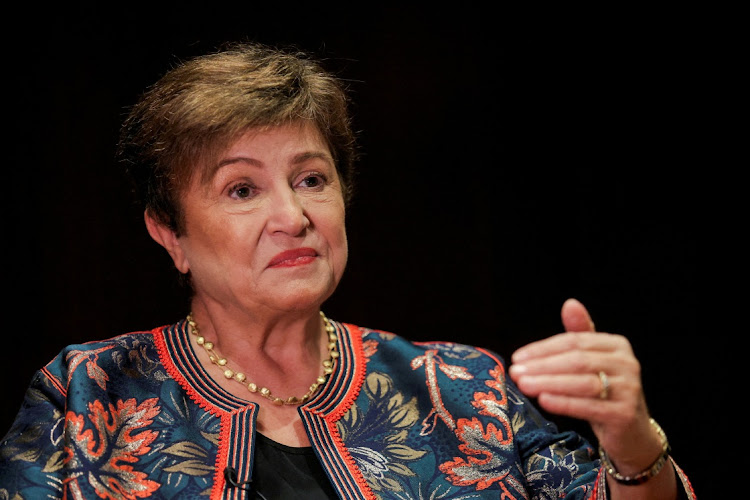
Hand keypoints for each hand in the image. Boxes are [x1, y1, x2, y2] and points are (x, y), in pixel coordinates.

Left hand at [508, 298, 662, 473]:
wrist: (632, 434)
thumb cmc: (605, 393)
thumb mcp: (593, 362)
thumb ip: (580, 334)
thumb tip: (570, 303)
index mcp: (617, 345)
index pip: (574, 342)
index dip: (543, 348)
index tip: (517, 357)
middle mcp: (627, 364)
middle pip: (577, 360)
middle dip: (542, 366)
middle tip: (515, 372)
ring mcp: (629, 389)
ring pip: (582, 383)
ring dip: (548, 383)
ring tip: (523, 385)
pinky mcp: (625, 414)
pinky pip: (589, 407)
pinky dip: (564, 403)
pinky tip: (543, 401)